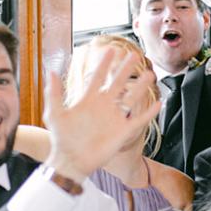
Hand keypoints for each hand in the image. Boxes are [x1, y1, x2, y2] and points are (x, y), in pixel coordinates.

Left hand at [43, 45, 160, 182]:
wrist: (72, 161)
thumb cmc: (61, 139)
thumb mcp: (54, 114)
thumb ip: (54, 93)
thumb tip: (51, 71)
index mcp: (89, 100)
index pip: (98, 77)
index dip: (104, 64)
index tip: (111, 50)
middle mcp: (104, 106)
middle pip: (119, 83)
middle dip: (126, 69)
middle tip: (134, 55)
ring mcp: (115, 118)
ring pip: (132, 98)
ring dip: (141, 87)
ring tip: (150, 75)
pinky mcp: (123, 131)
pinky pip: (140, 120)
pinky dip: (149, 112)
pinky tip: (158, 103)